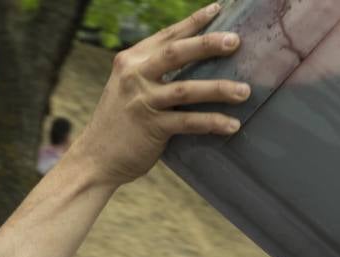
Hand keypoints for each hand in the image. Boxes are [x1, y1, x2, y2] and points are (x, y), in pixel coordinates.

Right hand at [84, 4, 249, 186]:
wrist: (95, 158)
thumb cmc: (119, 123)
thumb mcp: (129, 88)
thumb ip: (152, 73)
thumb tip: (193, 65)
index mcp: (131, 60)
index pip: (167, 35)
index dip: (194, 22)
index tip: (218, 9)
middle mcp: (135, 75)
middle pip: (177, 53)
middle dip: (208, 45)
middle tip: (236, 42)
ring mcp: (143, 101)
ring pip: (187, 89)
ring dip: (219, 89)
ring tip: (245, 91)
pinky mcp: (151, 127)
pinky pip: (188, 122)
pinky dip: (212, 122)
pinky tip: (232, 125)